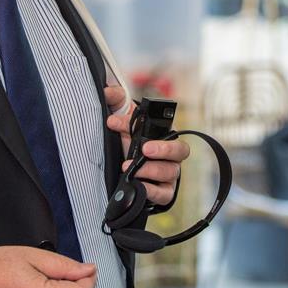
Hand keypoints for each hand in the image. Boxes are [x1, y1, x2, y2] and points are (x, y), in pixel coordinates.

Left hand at [104, 86, 189, 206]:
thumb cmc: (125, 142)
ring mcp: (167, 176)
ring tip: (129, 168)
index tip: (135, 130)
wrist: (116, 171)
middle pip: (180, 151)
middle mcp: (170, 156)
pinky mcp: (162, 193)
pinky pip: (164, 194)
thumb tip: (107, 92)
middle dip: (164, 149)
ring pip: (170, 172)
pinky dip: (152, 191)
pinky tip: (138, 186)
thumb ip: (115, 101)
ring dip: (150, 170)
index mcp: (164, 137)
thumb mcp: (120, 121)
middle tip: (145, 149)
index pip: (172, 132)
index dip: (158, 129)